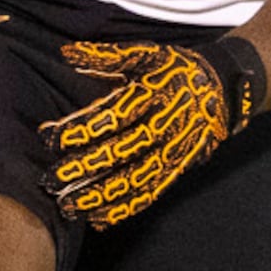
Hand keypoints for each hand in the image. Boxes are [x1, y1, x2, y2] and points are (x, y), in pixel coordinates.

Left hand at [40, 37, 264, 228]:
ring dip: (100, 196)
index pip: (110, 116)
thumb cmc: (175, 69)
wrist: (222, 87)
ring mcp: (173, 151)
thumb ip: (105, 56)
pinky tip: (98, 219)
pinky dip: (124, 208)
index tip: (47, 137)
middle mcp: (163, 125)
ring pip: (134, 179)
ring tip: (69, 207)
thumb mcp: (145, 54)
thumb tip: (66, 51)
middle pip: (120, 151)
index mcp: (152, 94)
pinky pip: (150, 193)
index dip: (78, 128)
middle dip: (83, 169)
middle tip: (50, 181)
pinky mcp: (178, 169)